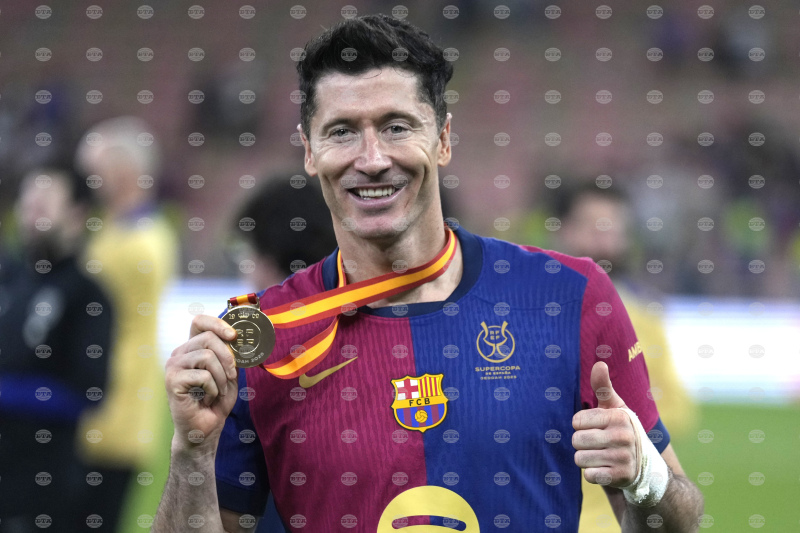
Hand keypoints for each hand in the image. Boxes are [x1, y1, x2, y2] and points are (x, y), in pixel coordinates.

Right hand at [165, 314, 239, 450]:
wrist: (205, 428)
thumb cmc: (217, 400)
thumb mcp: (229, 372)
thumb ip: (231, 354)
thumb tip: (239, 337)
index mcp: (192, 348)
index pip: (200, 322)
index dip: (217, 323)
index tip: (234, 336)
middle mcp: (180, 353)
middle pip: (208, 337)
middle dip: (228, 357)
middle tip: (231, 376)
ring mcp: (173, 366)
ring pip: (207, 356)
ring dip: (221, 377)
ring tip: (217, 391)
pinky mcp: (172, 380)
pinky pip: (203, 375)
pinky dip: (212, 389)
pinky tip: (206, 399)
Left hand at [572, 361, 638, 487]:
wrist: (644, 466)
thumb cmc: (621, 431)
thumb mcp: (615, 408)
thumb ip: (603, 387)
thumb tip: (599, 363)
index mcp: (619, 417)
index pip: (577, 421)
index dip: (581, 425)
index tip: (595, 427)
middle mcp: (623, 436)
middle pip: (576, 440)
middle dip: (582, 444)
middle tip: (597, 444)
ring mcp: (624, 458)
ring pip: (580, 459)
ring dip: (586, 460)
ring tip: (601, 456)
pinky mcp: (622, 477)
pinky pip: (589, 476)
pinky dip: (593, 474)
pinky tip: (605, 470)